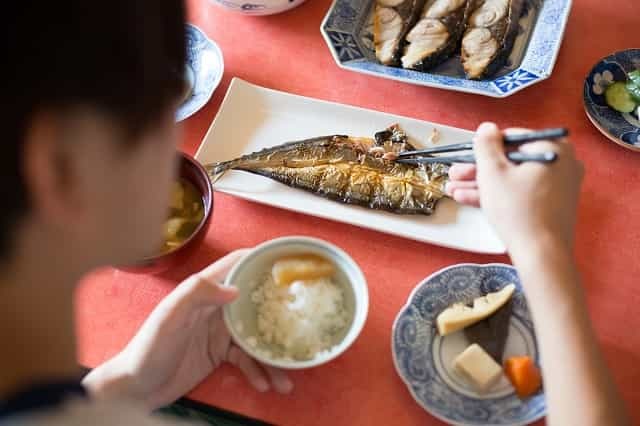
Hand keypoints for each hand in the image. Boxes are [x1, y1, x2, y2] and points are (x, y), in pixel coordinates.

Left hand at [83, 250, 292, 409]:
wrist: (136, 388)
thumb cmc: (148, 348)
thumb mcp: (169, 317)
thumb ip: (197, 294)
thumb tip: (235, 288)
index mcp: (204, 290)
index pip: (237, 264)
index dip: (262, 258)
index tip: (290, 261)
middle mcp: (216, 306)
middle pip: (256, 301)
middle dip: (280, 310)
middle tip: (304, 319)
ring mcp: (220, 331)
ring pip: (256, 335)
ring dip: (273, 354)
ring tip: (288, 375)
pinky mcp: (220, 354)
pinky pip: (248, 359)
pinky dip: (258, 371)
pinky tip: (265, 384)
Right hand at [445, 122, 583, 256]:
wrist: (541, 254)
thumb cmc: (517, 210)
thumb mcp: (493, 173)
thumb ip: (486, 146)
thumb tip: (487, 128)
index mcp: (552, 148)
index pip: (512, 137)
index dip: (485, 147)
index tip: (467, 156)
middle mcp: (562, 163)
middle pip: (512, 160)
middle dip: (479, 169)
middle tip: (455, 174)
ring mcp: (559, 185)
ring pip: (514, 178)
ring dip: (483, 183)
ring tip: (454, 189)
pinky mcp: (553, 204)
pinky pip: (522, 192)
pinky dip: (499, 194)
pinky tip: (469, 199)